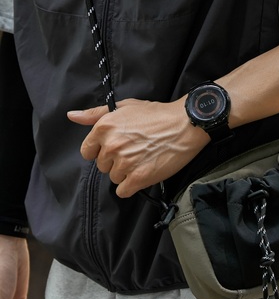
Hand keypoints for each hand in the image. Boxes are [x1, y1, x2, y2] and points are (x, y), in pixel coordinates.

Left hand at [68, 98, 209, 197]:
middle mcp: (111, 146)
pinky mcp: (139, 178)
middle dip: (117, 161)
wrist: (185, 125)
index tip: (117, 148)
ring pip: (115, 178)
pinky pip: (124, 191)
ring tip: (144, 160)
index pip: (88, 151)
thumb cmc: (158, 115)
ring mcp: (125, 163)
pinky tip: (145, 173)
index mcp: (104, 128)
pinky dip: (133, 185)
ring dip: (127, 173)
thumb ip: (96, 114)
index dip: (102, 151)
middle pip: (103, 166)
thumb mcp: (125, 107)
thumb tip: (72, 116)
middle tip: (136, 151)